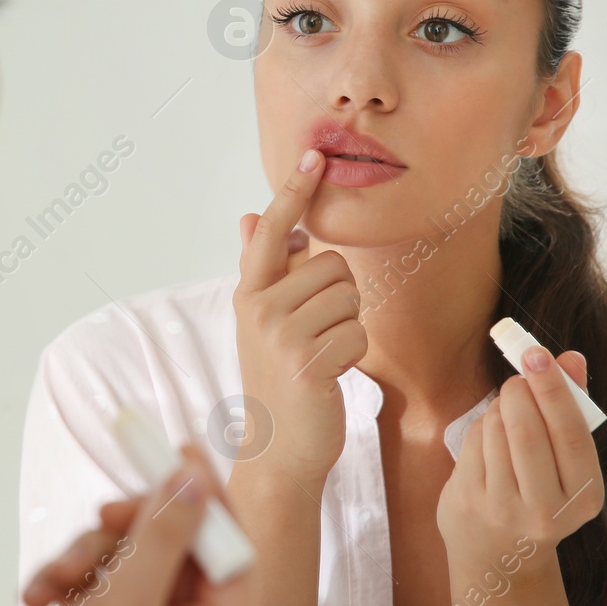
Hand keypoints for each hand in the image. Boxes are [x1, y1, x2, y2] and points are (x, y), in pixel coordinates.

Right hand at [0, 447, 254, 605]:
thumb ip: (163, 537)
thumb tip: (196, 479)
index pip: (233, 553)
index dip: (210, 502)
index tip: (180, 455)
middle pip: (179, 546)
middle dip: (133, 528)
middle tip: (105, 512)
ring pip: (131, 553)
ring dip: (89, 552)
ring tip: (57, 578)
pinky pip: (98, 575)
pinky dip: (68, 575)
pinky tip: (40, 595)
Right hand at [232, 148, 364, 481]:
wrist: (278, 451)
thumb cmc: (278, 382)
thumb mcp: (262, 323)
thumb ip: (262, 269)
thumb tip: (250, 218)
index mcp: (249, 293)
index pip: (272, 230)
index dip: (294, 191)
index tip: (313, 154)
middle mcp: (259, 307)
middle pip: (332, 265)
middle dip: (340, 297)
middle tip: (316, 334)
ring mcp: (281, 334)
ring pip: (349, 298)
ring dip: (348, 327)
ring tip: (321, 355)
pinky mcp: (308, 362)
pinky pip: (357, 334)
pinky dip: (354, 355)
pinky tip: (330, 375)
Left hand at [437, 347, 603, 579]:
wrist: (500, 558)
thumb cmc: (540, 495)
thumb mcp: (567, 463)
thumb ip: (572, 408)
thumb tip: (571, 357)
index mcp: (583, 498)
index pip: (571, 434)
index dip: (554, 390)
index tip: (538, 355)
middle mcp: (545, 510)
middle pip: (527, 430)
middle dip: (519, 392)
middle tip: (518, 377)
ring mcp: (501, 509)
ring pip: (495, 431)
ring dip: (499, 409)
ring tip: (507, 416)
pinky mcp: (466, 502)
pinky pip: (472, 444)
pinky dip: (480, 428)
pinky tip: (489, 440)